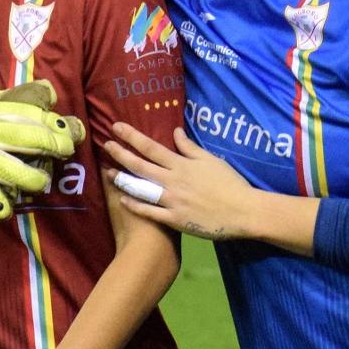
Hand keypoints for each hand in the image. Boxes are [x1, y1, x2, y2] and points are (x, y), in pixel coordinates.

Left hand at [101, 123, 257, 240]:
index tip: (117, 128)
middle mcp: (173, 181)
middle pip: (141, 165)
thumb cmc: (230, 183)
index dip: (132, 137)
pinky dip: (135, 205)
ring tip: (108, 172)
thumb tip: (175, 131)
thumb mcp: (211, 160)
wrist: (242, 212)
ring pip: (142, 188)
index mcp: (182, 165)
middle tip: (106, 145)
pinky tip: (122, 200)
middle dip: (121, 154)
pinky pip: (150, 212)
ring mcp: (172, 201)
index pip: (152, 147)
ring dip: (123, 179)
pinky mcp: (175, 220)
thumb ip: (190, 147)